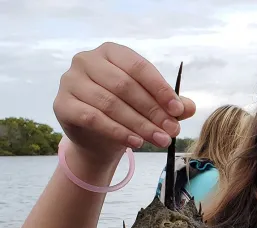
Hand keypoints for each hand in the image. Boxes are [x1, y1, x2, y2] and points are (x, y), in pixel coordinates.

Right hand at [53, 42, 195, 163]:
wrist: (97, 135)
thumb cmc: (126, 110)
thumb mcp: (150, 105)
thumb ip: (170, 104)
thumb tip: (190, 107)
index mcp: (111, 52)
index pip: (139, 67)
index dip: (160, 89)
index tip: (178, 110)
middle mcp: (87, 60)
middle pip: (125, 86)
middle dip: (153, 111)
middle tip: (172, 130)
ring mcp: (71, 81)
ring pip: (110, 104)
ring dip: (139, 125)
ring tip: (160, 140)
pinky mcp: (62, 104)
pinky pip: (93, 118)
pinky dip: (118, 132)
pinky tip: (137, 143)